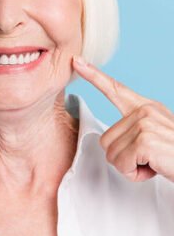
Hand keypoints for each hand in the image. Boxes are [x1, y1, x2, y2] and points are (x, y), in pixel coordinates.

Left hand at [72, 55, 173, 182]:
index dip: (94, 76)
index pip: (115, 89)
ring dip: (131, 166)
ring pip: (111, 154)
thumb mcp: (157, 137)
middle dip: (124, 157)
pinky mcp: (145, 141)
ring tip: (155, 162)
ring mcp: (144, 123)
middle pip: (106, 139)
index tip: (77, 61)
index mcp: (146, 108)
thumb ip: (135, 131)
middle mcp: (145, 111)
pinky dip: (136, 174)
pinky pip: (121, 164)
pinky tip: (156, 167)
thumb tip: (109, 140)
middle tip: (151, 158)